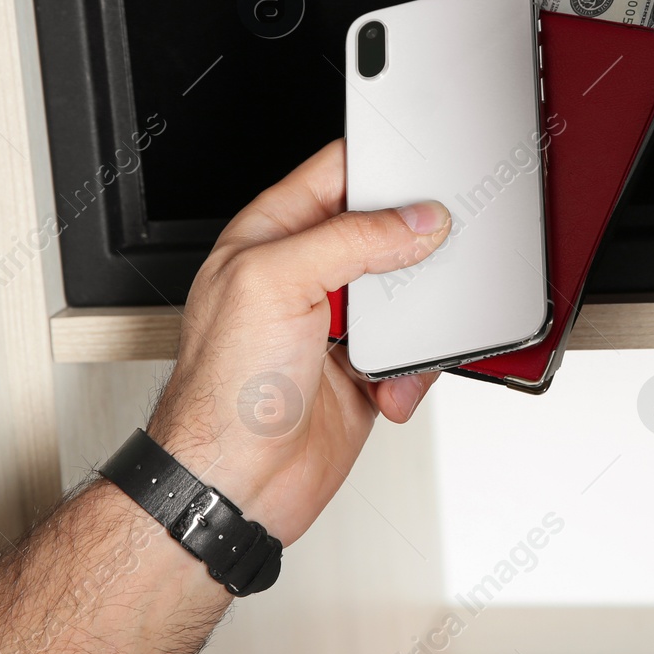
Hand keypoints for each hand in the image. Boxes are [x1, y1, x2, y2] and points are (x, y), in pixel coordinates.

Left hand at [145, 140, 449, 545]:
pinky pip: (414, 353)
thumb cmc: (222, 391)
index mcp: (272, 235)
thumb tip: (414, 221)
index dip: (382, 166)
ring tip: (399, 342)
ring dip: (418, 322)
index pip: (337, 172)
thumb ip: (350, 239)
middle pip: (385, 234)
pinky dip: (413, 371)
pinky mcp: (363, 372)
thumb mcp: (276, 283)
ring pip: (408, 296)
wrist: (234, 486)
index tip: (424, 176)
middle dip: (414, 251)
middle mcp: (304, 275)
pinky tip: (388, 387)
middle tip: (431, 260)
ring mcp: (335, 325)